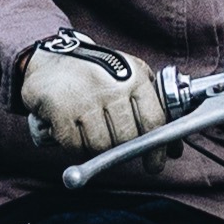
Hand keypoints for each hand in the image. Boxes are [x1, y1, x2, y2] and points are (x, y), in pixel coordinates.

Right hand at [18, 31, 166, 155]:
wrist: (50, 59)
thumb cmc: (97, 74)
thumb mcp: (129, 76)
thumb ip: (153, 108)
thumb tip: (173, 150)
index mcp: (133, 76)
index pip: (154, 120)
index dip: (157, 148)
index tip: (155, 163)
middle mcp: (111, 86)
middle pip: (127, 138)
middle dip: (121, 146)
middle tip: (113, 141)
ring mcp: (84, 99)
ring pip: (101, 146)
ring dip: (96, 146)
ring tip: (91, 130)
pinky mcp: (60, 111)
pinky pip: (75, 146)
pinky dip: (74, 146)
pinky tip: (74, 130)